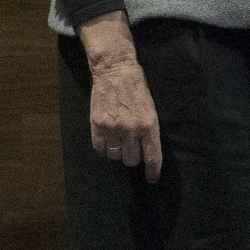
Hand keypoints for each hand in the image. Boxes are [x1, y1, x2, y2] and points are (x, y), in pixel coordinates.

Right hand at [79, 13, 162, 181]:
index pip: (153, 157)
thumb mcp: (151, 108)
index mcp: (149, 124)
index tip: (152, 179)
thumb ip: (149, 130)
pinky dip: (103, 148)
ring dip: (117, 151)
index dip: (153, 172)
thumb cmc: (137, 88)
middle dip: (133, 157)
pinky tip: (107, 138)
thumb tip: (147, 153)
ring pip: (115, 156)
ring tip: (118, 138)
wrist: (115, 69)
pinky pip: (100, 149)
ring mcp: (112, 127)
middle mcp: (131, 129)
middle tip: (131, 146)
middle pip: (131, 160)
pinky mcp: (97, 124)